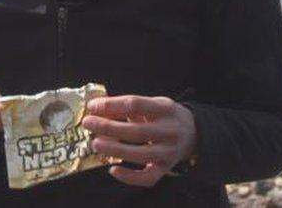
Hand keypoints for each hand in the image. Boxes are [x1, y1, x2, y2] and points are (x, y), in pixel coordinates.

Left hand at [81, 95, 196, 186]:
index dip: (112, 105)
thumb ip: (128, 107)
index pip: (136, 104)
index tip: (93, 106)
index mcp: (165, 108)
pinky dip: (129, 176)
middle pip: (136, 131)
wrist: (193, 132)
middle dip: (109, 127)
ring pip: (140, 154)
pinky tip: (113, 169)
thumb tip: (98, 108)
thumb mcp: (152, 104)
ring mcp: (169, 151)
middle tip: (88, 124)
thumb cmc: (165, 116)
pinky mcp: (166, 168)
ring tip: (96, 143)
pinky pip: (147, 177)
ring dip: (115, 149)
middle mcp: (170, 130)